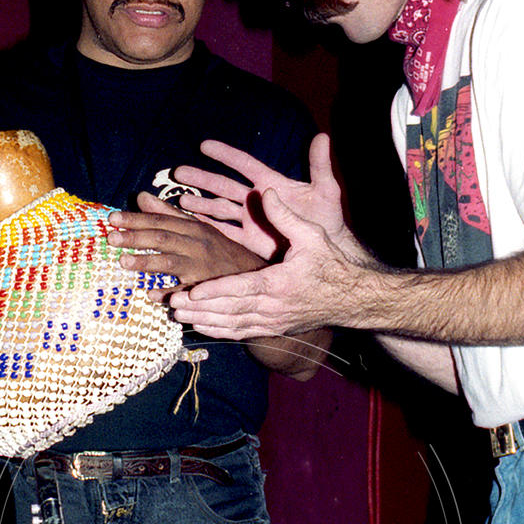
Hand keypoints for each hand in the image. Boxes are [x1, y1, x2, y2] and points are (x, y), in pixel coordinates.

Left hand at [107, 196, 267, 286]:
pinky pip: (184, 291)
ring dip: (146, 262)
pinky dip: (168, 294)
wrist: (252, 275)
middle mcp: (196, 244)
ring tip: (123, 262)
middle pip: (162, 238)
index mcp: (192, 228)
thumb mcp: (196, 228)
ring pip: (170, 262)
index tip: (112, 218)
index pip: (159, 221)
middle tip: (111, 237)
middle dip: (135, 237)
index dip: (135, 219)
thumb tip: (142, 198)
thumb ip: (168, 214)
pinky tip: (151, 295)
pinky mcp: (204, 288)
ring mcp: (200, 267)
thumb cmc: (219, 251)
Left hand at [171, 186, 371, 338]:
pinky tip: (200, 327)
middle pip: (228, 310)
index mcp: (278, 284)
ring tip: (178, 316)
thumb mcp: (312, 236)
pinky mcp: (272, 328)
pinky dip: (218, 331)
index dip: (215, 291)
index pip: (240, 288)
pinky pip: (241, 332)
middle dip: (199, 308)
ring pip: (231, 325)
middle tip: (172, 304)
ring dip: (204, 320)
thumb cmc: (331, 266)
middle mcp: (272, 307)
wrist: (351, 300)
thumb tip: (266, 191)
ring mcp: (271, 321)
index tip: (192, 291)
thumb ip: (286, 216)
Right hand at [173, 133, 354, 258]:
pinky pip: (224, 231)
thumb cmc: (328, 219)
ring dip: (200, 203)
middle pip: (224, 185)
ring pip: (219, 208)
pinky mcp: (249, 239)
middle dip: (202, 178)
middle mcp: (257, 199)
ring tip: (180, 200)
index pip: (244, 164)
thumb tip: (322, 136)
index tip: (205, 146)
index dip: (226, 155)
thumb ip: (319, 165)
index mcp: (271, 183)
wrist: (325, 250)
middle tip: (179, 171)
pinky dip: (208, 226)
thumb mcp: (326, 190)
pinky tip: (192, 222)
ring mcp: (251, 219)